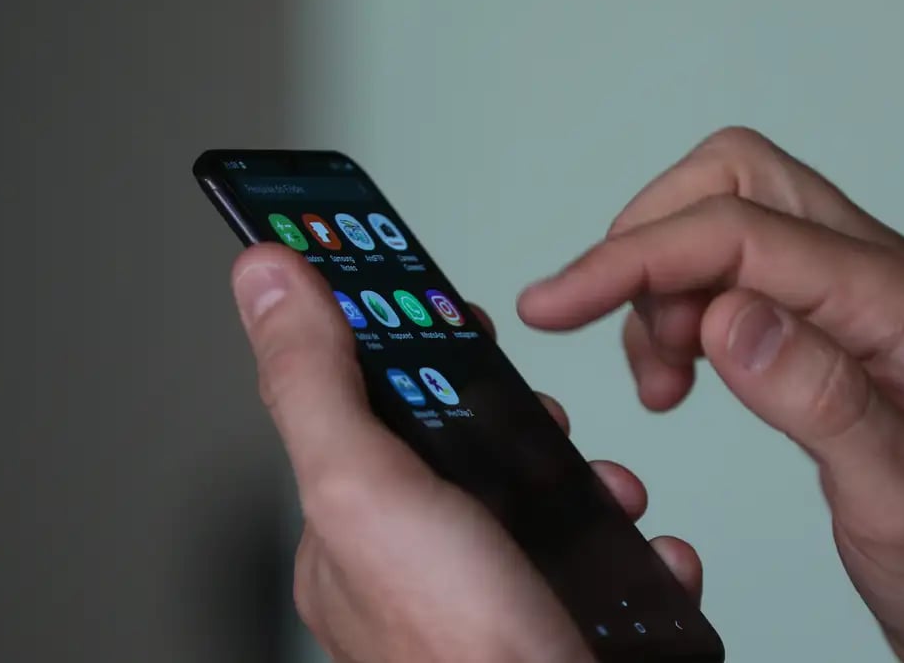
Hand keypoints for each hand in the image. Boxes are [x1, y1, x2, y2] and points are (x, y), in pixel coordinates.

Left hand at [229, 244, 703, 662]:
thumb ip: (315, 383)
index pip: (362, 400)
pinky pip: (587, 552)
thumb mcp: (366, 490)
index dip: (404, 342)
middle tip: (540, 413)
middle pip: (457, 441)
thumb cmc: (459, 653)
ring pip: (531, 493)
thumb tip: (266, 278)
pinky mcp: (548, 616)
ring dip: (582, 474)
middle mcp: (411, 560)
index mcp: (351, 527)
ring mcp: (483, 590)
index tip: (444, 303)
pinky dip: (620, 539)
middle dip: (514, 412)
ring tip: (604, 485)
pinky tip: (637, 548)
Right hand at [518, 127, 903, 662]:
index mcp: (894, 304)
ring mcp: (849, 298)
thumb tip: (726, 316)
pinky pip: (733, 275)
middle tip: (601, 324)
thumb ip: (819, 397)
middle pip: (735, 183)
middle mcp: (873, 278)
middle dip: (648, 242)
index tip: (555, 303)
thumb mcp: (903, 497)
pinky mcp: (826, 328)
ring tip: (659, 378)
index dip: (633, 258)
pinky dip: (680, 310)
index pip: (737, 233)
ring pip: (726, 221)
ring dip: (661, 283)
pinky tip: (679, 376)